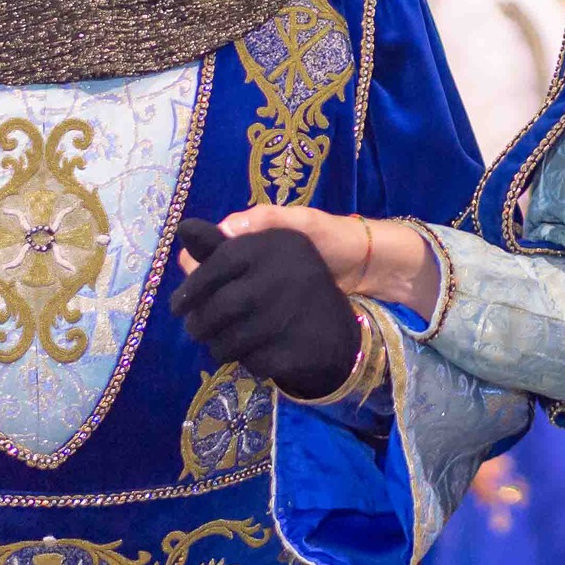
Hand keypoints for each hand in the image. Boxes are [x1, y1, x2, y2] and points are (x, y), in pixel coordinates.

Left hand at [169, 220, 361, 400]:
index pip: (219, 262)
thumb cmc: (289, 287)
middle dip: (199, 324)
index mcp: (276, 244)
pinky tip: (252, 355)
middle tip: (195, 330)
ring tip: (219, 345)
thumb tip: (183, 230)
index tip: (176, 307)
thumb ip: (221, 247)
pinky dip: (247, 362)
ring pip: (231, 339)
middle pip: (220, 306)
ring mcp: (293, 312)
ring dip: (218, 346)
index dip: (192, 288)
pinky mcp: (298, 348)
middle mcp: (286, 273)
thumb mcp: (261, 257)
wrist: (338, 330)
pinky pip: (252, 362)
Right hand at [202, 205, 442, 318]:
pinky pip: (244, 324)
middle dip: (201, 302)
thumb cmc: (336, 237)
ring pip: (222, 309)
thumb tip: (224, 228)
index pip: (206, 256)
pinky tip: (236, 342)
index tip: (193, 291)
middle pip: (209, 287)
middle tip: (200, 319)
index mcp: (250, 242)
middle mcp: (249, 268)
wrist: (370, 267)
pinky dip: (238, 333)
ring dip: (216, 321)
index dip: (196, 272)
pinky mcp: (272, 315)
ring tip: (214, 335)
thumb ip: (268, 221)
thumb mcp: (304, 223)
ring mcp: (260, 294)